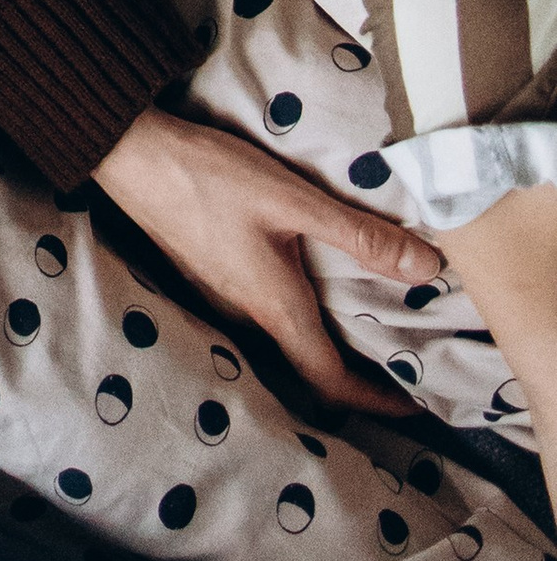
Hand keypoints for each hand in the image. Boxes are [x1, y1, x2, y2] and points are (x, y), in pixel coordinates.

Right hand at [91, 107, 440, 416]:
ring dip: (325, 348)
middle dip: (356, 379)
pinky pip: (263, 317)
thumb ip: (360, 236)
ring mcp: (222, 297)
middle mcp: (248, 315)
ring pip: (284, 343)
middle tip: (398, 368)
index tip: (415, 405)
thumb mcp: (294, 200)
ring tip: (364, 328)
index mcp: (275, 308)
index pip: (333, 381)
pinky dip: (298, 319)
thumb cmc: (211, 177)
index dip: (378, 402)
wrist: (130, 154)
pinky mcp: (207, 275)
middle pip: (309, 369)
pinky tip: (307, 284)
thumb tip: (429, 269)